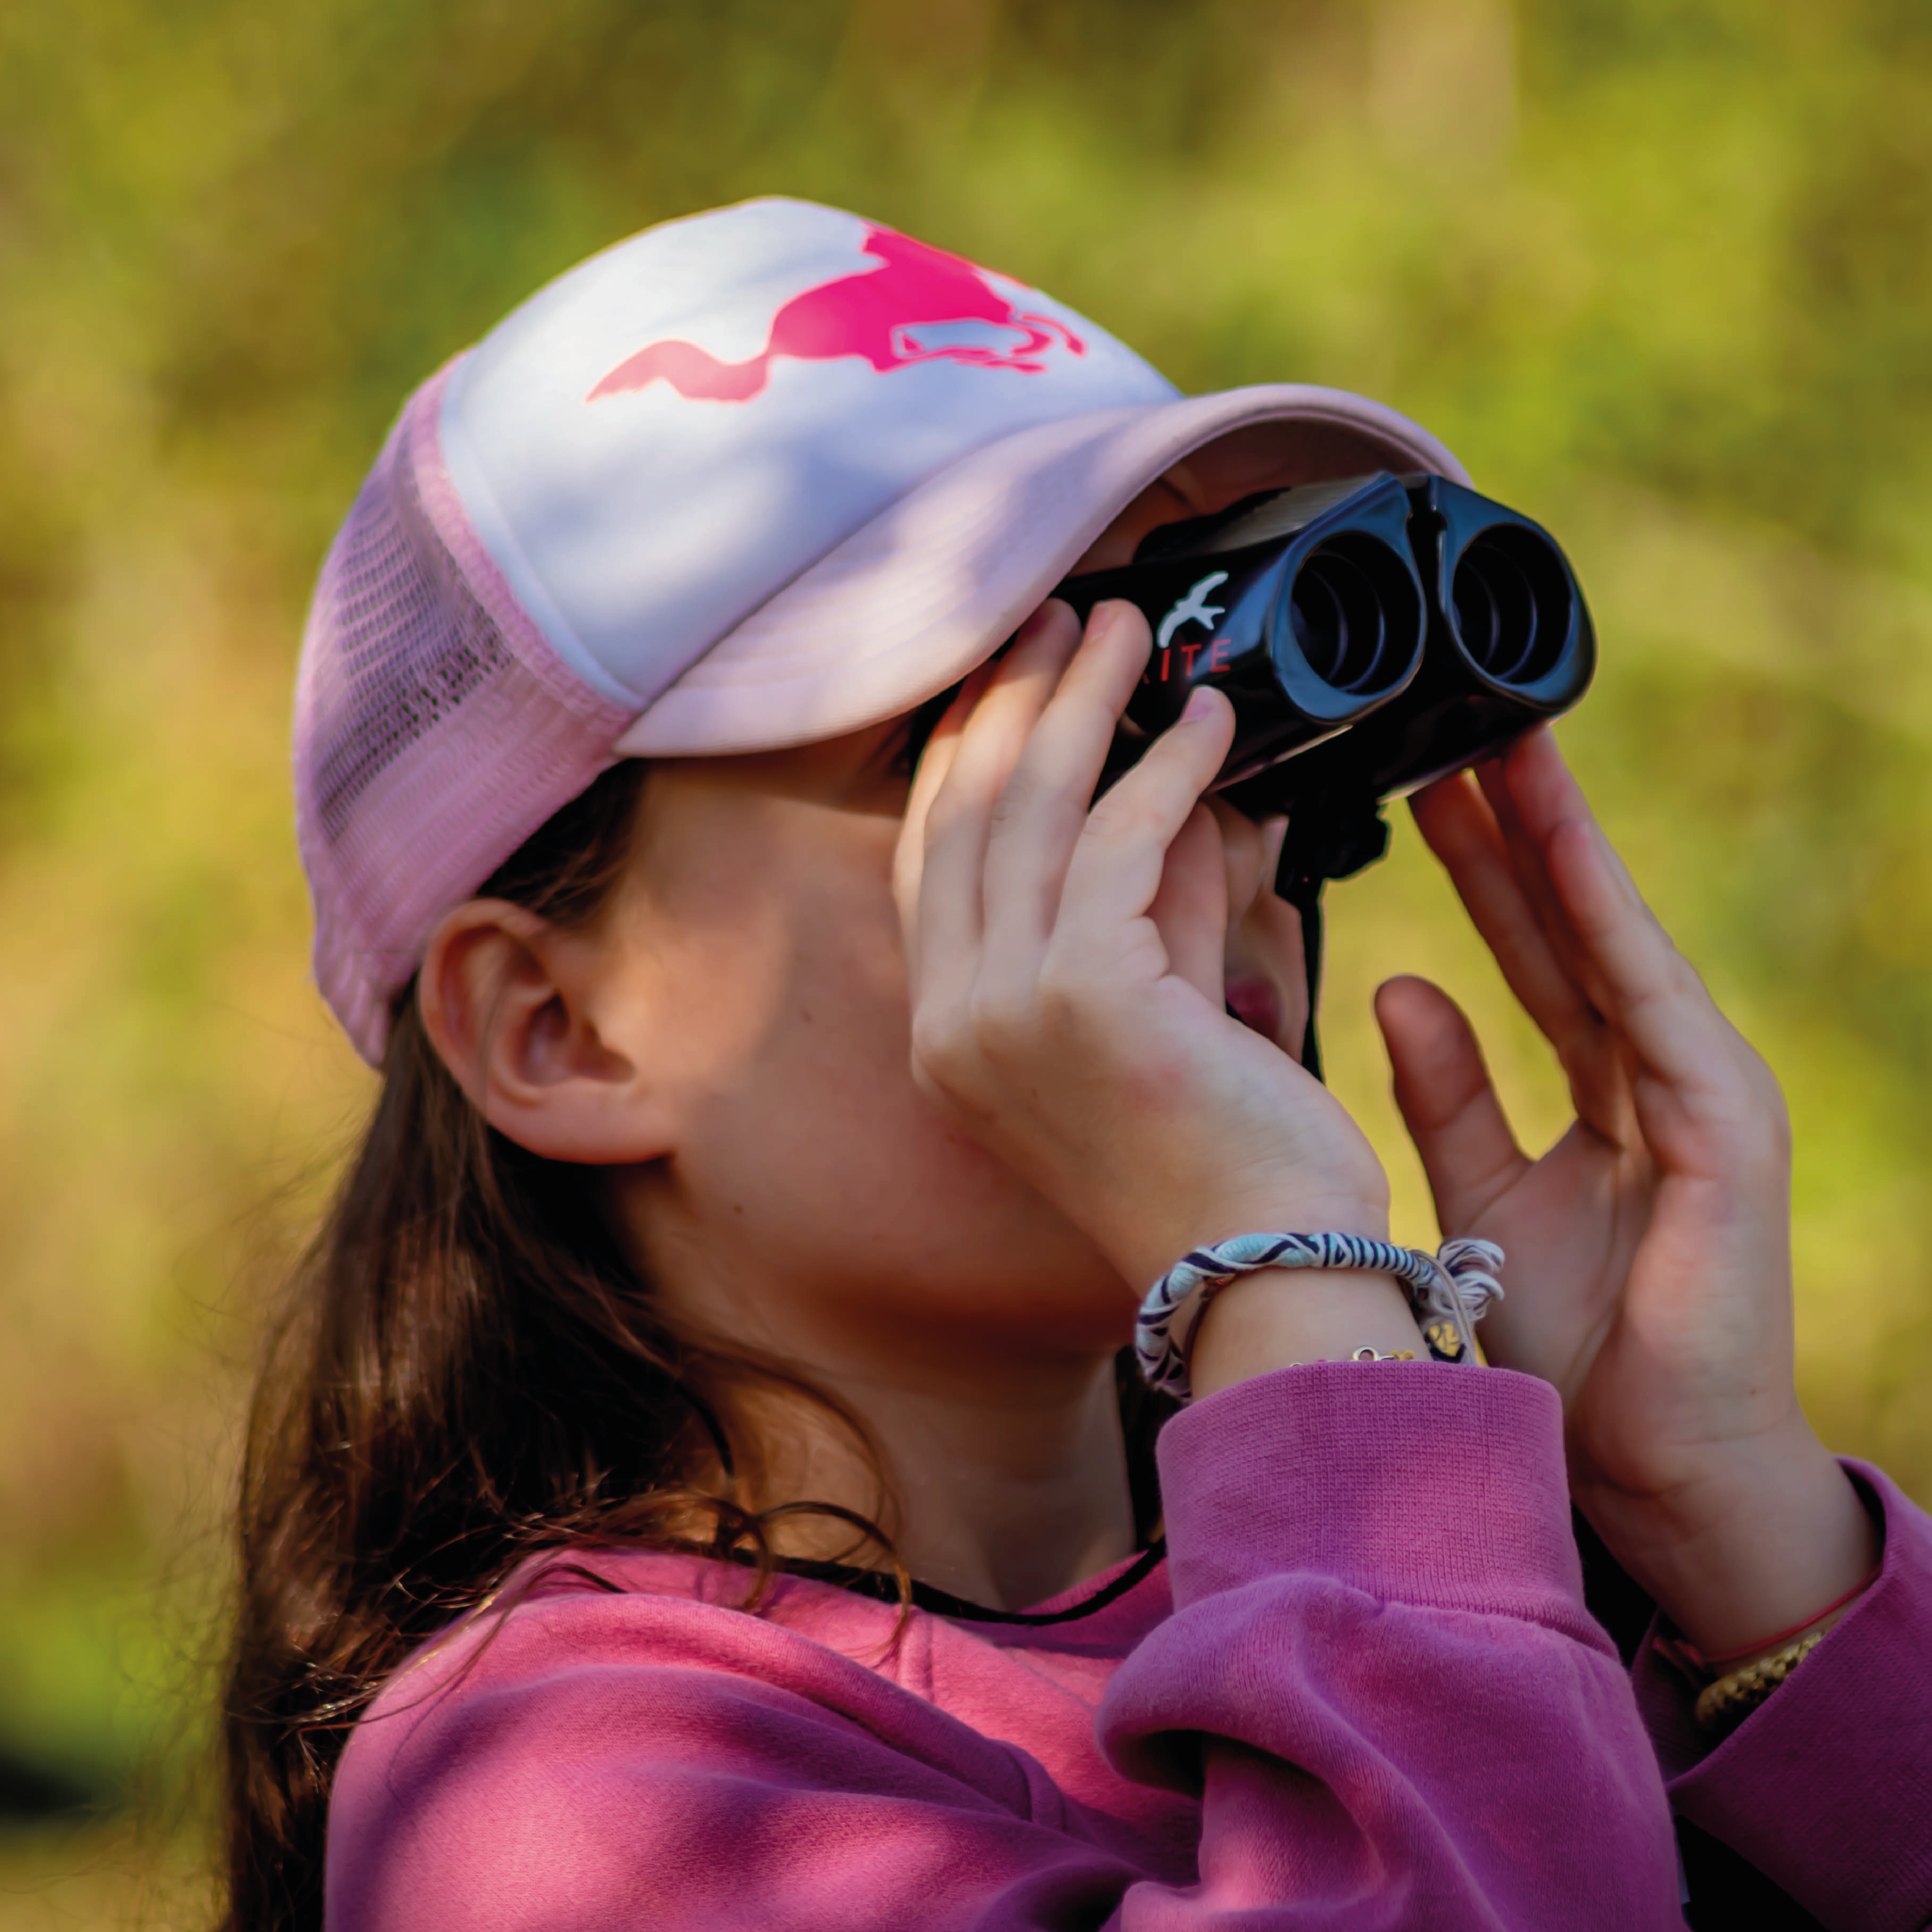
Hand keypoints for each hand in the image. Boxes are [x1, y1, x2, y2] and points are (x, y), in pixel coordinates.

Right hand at [893, 596, 1397, 1333]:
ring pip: (1031, 814)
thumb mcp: (1165, 1017)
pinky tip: (1213, 722)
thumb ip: (1158, 911)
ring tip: (1126, 630)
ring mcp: (1005, 1013)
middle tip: (1064, 613)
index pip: (938, 859)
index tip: (1017, 672)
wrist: (1270, 1276)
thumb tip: (1182, 802)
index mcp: (956, 1037)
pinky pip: (1125, 843)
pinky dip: (1169, 769)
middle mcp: (956, 1023)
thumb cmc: (1225, 1164)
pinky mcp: (1084, 1000)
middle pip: (967, 816)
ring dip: (1084, 705)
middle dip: (1013, 700)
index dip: (972, 752)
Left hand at [1376, 728, 1875, 1656]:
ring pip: (1614, 940)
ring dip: (1557, 843)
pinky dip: (1607, 926)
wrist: (1652, 1465)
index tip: (1419, 786)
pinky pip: (1649, 1006)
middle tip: (1447, 726)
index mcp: (1598, 1084)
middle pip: (1566, 921)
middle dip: (1509, 825)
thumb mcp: (1480, 1194)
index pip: (1529, 946)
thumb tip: (1396, 983)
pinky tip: (1564, 854)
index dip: (1479, 866)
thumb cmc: (1572, 1340)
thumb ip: (1447, 1089)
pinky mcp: (1725, 1126)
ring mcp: (1698, 1089)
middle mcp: (1652, 1068)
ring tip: (1503, 745)